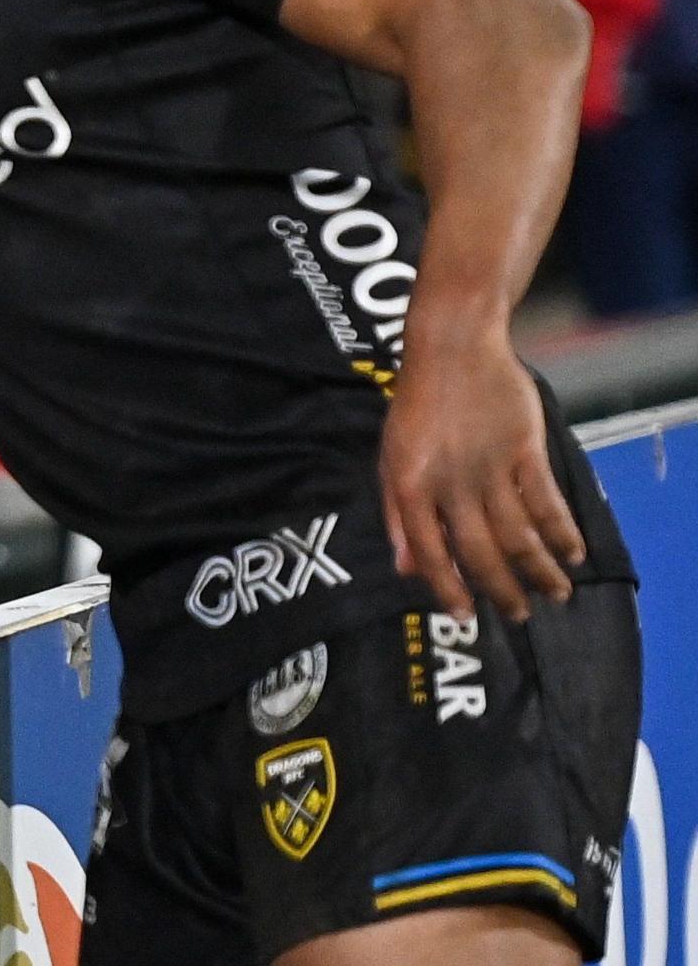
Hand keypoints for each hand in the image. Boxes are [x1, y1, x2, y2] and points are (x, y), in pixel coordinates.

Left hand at [380, 324, 585, 621]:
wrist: (451, 348)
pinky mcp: (524, 450)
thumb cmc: (418, 405)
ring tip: (556, 593)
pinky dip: (562, 532)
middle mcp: (450, 482)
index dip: (447, 589)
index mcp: (411, 485)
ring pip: (518, 533)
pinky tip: (573, 553)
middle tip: (520, 616)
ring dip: (539, 569)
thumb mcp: (392, 457)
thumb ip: (398, 513)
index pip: (428, 551)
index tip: (465, 617)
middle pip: (479, 551)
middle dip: (502, 590)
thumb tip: (405, 568)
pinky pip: (546, 501)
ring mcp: (489, 466)